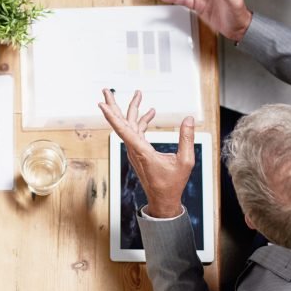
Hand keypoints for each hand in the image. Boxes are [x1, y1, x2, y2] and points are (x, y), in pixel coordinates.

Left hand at [98, 89, 193, 217]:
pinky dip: (142, 120)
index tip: (101, 104)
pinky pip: (136, 131)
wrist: (163, 199)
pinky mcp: (138, 151)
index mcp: (141, 151)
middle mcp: (134, 149)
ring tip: (138, 93)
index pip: (123, 130)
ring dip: (132, 109)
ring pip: (129, 125)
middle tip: (105, 90)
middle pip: (120, 122)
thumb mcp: (185, 162)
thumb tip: (189, 119)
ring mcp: (135, 150)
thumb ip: (187, 139)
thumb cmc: (172, 184)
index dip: (112, 116)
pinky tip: (150, 112)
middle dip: (113, 105)